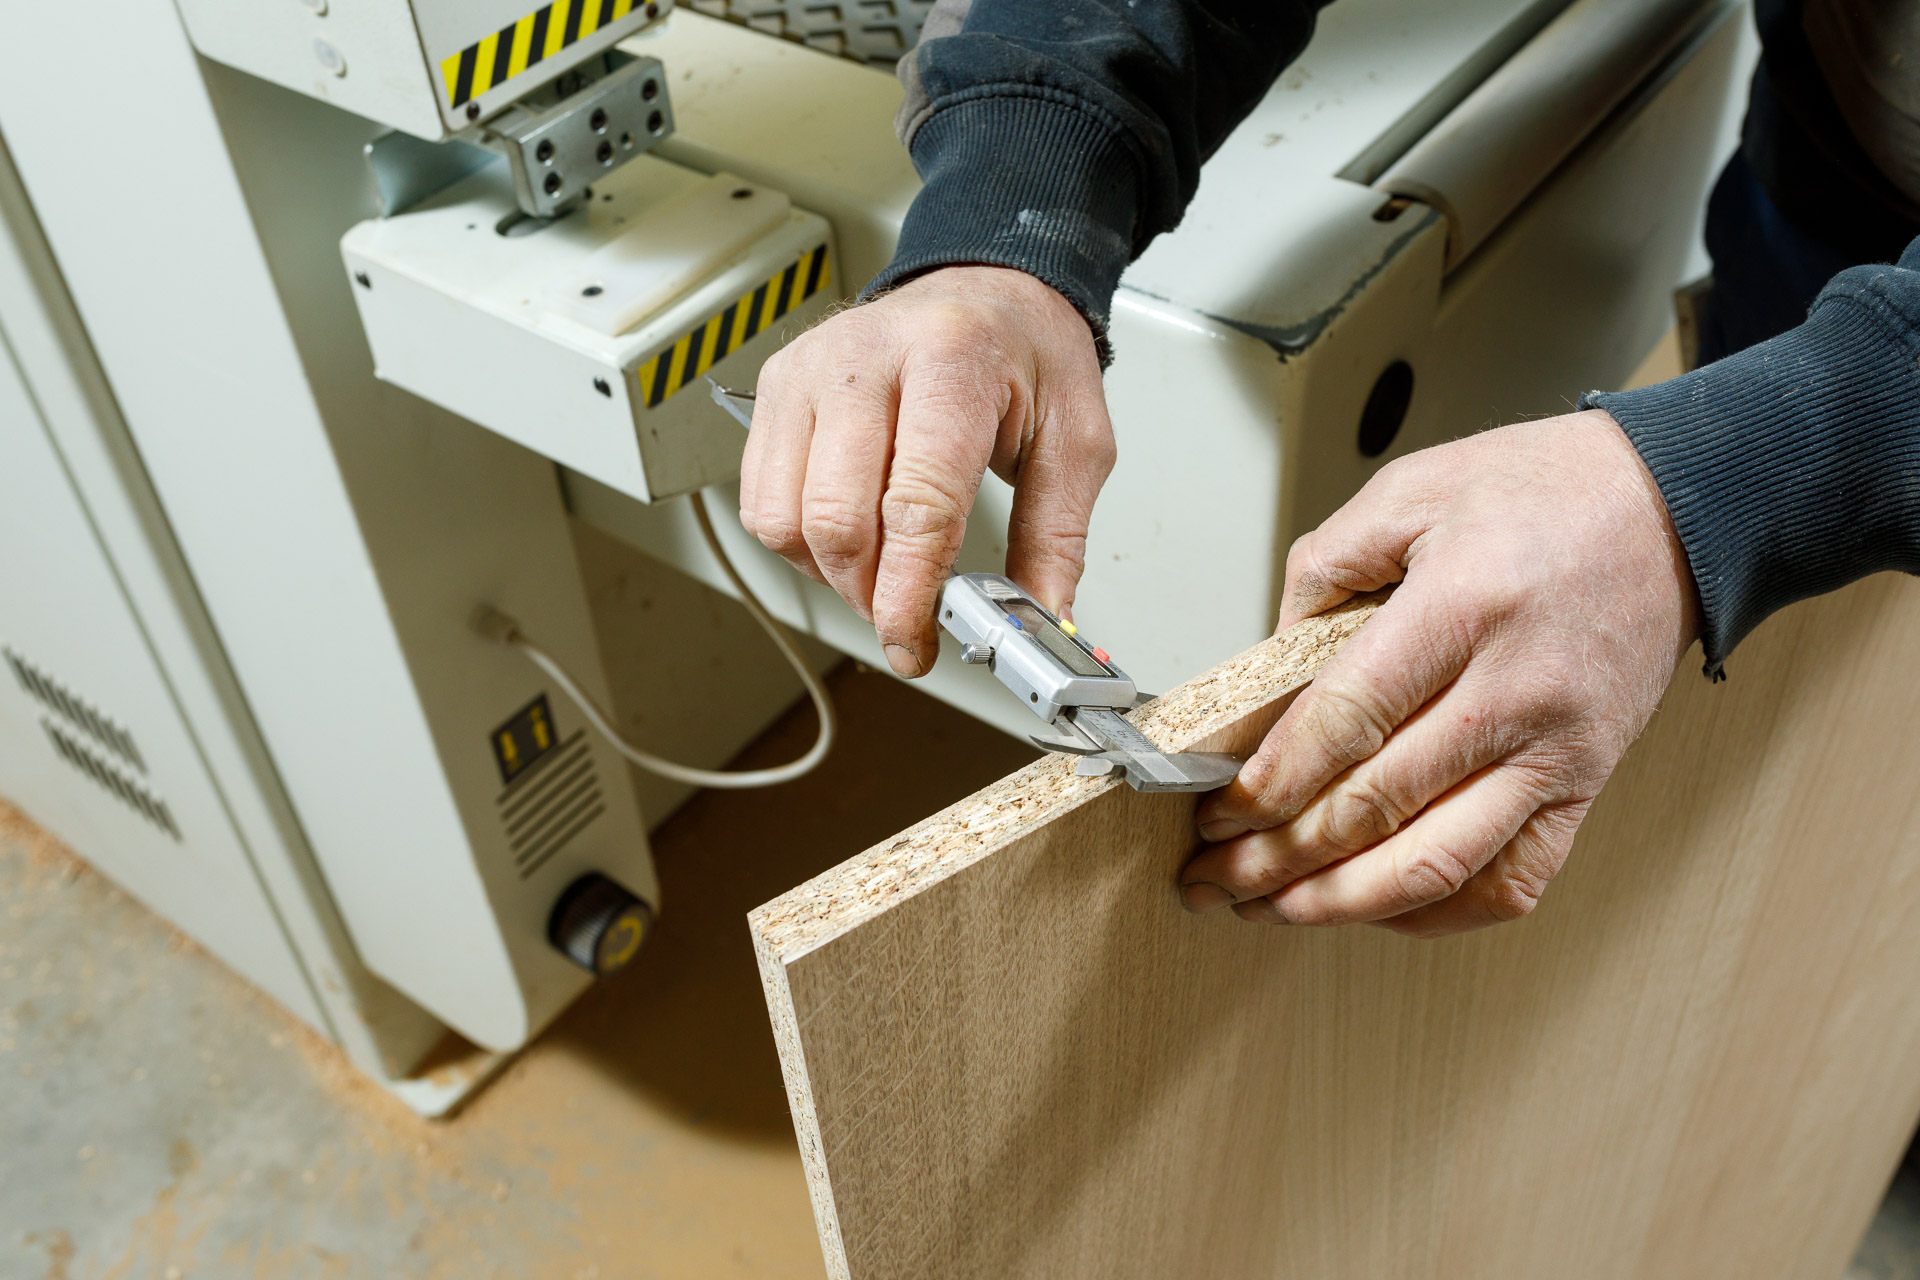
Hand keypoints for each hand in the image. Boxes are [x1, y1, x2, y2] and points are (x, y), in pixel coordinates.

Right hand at [738, 265, 1114, 677]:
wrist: (984, 289)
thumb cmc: (1025, 353)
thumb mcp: (1075, 440)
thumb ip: (1055, 537)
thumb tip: (1036, 617)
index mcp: (951, 360)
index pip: (915, 503)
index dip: (908, 591)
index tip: (916, 641)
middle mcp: (866, 358)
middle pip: (836, 518)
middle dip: (868, 593)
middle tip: (906, 615)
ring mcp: (810, 371)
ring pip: (784, 519)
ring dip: (829, 572)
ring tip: (880, 569)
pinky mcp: (776, 388)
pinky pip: (760, 499)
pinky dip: (799, 541)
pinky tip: (848, 533)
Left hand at [1179, 410, 1699, 936]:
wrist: (1679, 507)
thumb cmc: (1545, 491)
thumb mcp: (1412, 489)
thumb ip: (1325, 568)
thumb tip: (1268, 660)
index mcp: (1461, 609)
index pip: (1342, 724)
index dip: (1268, 784)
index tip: (1215, 812)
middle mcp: (1514, 693)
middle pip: (1375, 807)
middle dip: (1276, 857)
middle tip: (1211, 877)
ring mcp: (1558, 750)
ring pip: (1438, 863)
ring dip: (1342, 902)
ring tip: (1273, 909)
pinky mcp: (1588, 783)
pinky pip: (1514, 880)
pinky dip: (1439, 913)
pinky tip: (1376, 908)